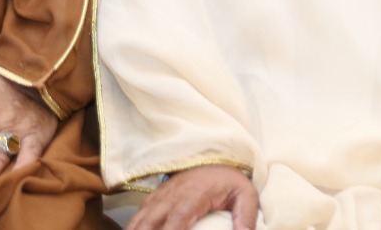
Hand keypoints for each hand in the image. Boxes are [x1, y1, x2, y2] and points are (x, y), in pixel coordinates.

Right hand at [128, 165, 258, 229]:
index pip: (177, 219)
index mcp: (194, 195)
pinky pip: (139, 215)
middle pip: (150, 221)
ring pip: (140, 218)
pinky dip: (134, 226)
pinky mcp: (155, 198)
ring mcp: (161, 196)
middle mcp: (172, 196)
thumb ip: (246, 216)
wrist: (214, 157)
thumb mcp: (246, 194)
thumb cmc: (229, 179)